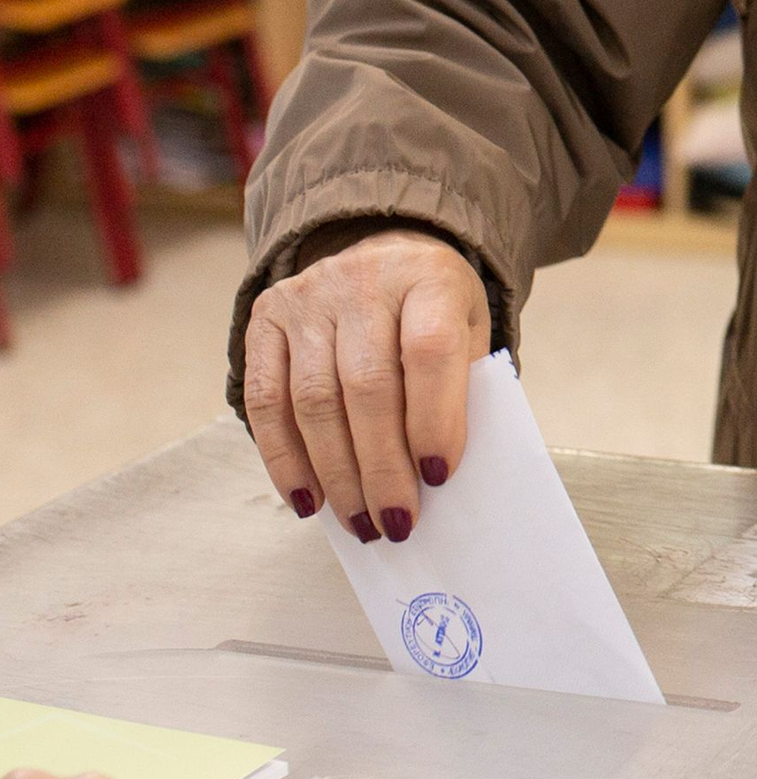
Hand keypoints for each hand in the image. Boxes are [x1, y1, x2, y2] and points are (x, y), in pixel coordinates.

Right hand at [243, 228, 491, 542]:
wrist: (386, 255)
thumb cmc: (436, 314)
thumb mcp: (470, 335)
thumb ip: (461, 390)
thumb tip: (435, 479)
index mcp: (430, 278)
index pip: (429, 349)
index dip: (434, 418)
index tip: (439, 476)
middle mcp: (363, 280)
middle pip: (367, 385)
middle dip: (382, 467)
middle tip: (395, 522)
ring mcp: (308, 297)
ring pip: (314, 399)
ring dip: (337, 475)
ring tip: (360, 523)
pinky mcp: (266, 319)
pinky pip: (265, 399)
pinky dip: (284, 458)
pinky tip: (308, 500)